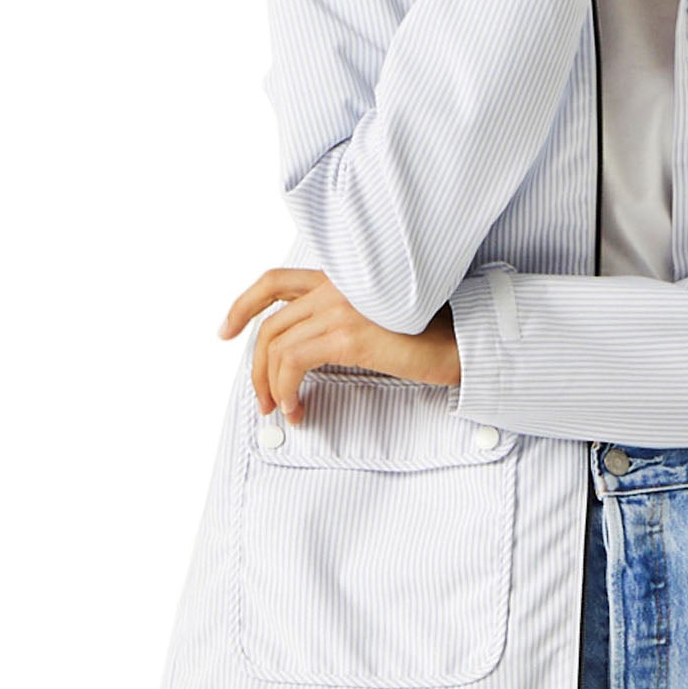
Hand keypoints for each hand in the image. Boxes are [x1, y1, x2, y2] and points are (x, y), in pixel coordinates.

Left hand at [218, 269, 461, 425]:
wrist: (462, 341)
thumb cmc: (428, 335)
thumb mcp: (376, 319)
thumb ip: (339, 320)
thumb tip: (302, 355)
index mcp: (341, 279)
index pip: (275, 281)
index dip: (243, 304)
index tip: (226, 330)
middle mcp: (337, 286)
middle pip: (270, 324)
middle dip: (256, 367)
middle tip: (260, 397)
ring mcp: (341, 307)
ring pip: (276, 346)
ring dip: (270, 385)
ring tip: (282, 409)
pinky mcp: (348, 335)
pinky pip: (294, 363)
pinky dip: (287, 389)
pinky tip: (299, 406)